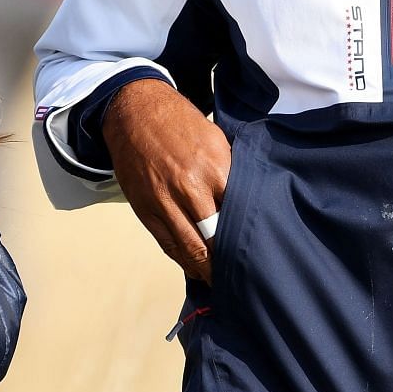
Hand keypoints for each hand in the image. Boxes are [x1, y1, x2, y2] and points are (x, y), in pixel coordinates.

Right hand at [102, 78, 230, 283]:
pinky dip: (183, 259)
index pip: (238, 213)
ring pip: (191, 248)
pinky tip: (195, 268)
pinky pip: (167, 244)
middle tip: (243, 273)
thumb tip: (249, 201)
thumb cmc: (181, 124)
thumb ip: (229, 172)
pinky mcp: (145, 209)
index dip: (247, 234)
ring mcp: (165, 201)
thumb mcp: (216, 140)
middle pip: (216, 237)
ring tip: (220, 279)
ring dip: (206, 268)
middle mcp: (190, 187)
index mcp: (215, 166)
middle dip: (229, 259)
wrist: (135, 112)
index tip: (257, 248)